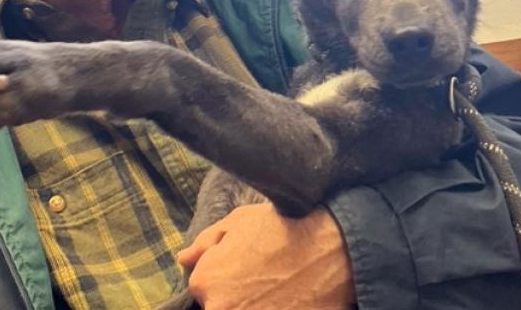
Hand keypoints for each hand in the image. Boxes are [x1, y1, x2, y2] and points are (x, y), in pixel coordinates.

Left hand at [177, 203, 354, 309]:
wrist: (336, 247)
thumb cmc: (287, 226)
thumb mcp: (241, 220)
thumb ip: (206, 242)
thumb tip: (184, 259)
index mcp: (205, 281)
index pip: (203, 290)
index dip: (224, 277)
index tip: (246, 269)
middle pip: (221, 306)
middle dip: (238, 296)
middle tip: (265, 281)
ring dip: (257, 305)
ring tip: (281, 291)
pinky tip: (291, 301)